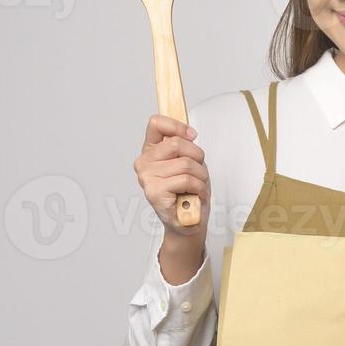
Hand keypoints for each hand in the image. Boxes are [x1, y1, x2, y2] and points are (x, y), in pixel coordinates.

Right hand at [134, 115, 209, 280]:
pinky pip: (186, 180)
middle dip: (197, 157)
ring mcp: (147, 178)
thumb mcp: (188, 161)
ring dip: (201, 176)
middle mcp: (143, 163)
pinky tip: (195, 196)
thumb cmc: (188, 191)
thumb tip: (188, 133)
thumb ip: (183, 145)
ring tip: (197, 186)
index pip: (156, 124)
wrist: (189, 221)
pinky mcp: (155, 193)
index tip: (192, 136)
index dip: (178, 126)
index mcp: (149, 151)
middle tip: (199, 171)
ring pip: (186, 164)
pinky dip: (199, 188)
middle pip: (177, 144)